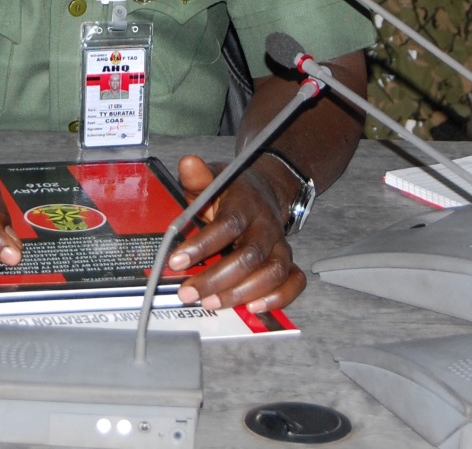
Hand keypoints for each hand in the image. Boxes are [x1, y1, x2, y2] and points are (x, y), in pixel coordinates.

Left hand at [165, 153, 303, 314]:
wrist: (264, 191)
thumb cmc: (231, 192)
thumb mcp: (212, 179)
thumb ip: (198, 177)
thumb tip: (188, 163)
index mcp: (246, 202)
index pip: (227, 224)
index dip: (203, 244)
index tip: (176, 261)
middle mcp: (266, 225)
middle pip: (250, 255)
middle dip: (217, 278)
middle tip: (189, 292)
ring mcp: (280, 245)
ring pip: (272, 272)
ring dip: (242, 292)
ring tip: (212, 303)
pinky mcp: (288, 261)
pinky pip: (294, 281)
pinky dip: (279, 297)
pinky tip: (253, 308)